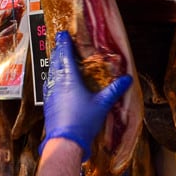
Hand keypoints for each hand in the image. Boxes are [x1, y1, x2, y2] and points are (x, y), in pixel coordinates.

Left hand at [42, 31, 132, 157]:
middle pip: (55, 62)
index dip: (64, 43)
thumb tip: (127, 79)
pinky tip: (56, 82)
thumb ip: (114, 90)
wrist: (65, 141)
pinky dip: (53, 77)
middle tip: (61, 44)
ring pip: (50, 73)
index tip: (63, 34)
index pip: (65, 55)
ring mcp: (50, 93)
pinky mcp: (48, 103)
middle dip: (58, 51)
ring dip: (55, 64)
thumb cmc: (83, 121)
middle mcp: (56, 83)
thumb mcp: (102, 104)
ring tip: (59, 60)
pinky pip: (49, 84)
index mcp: (69, 79)